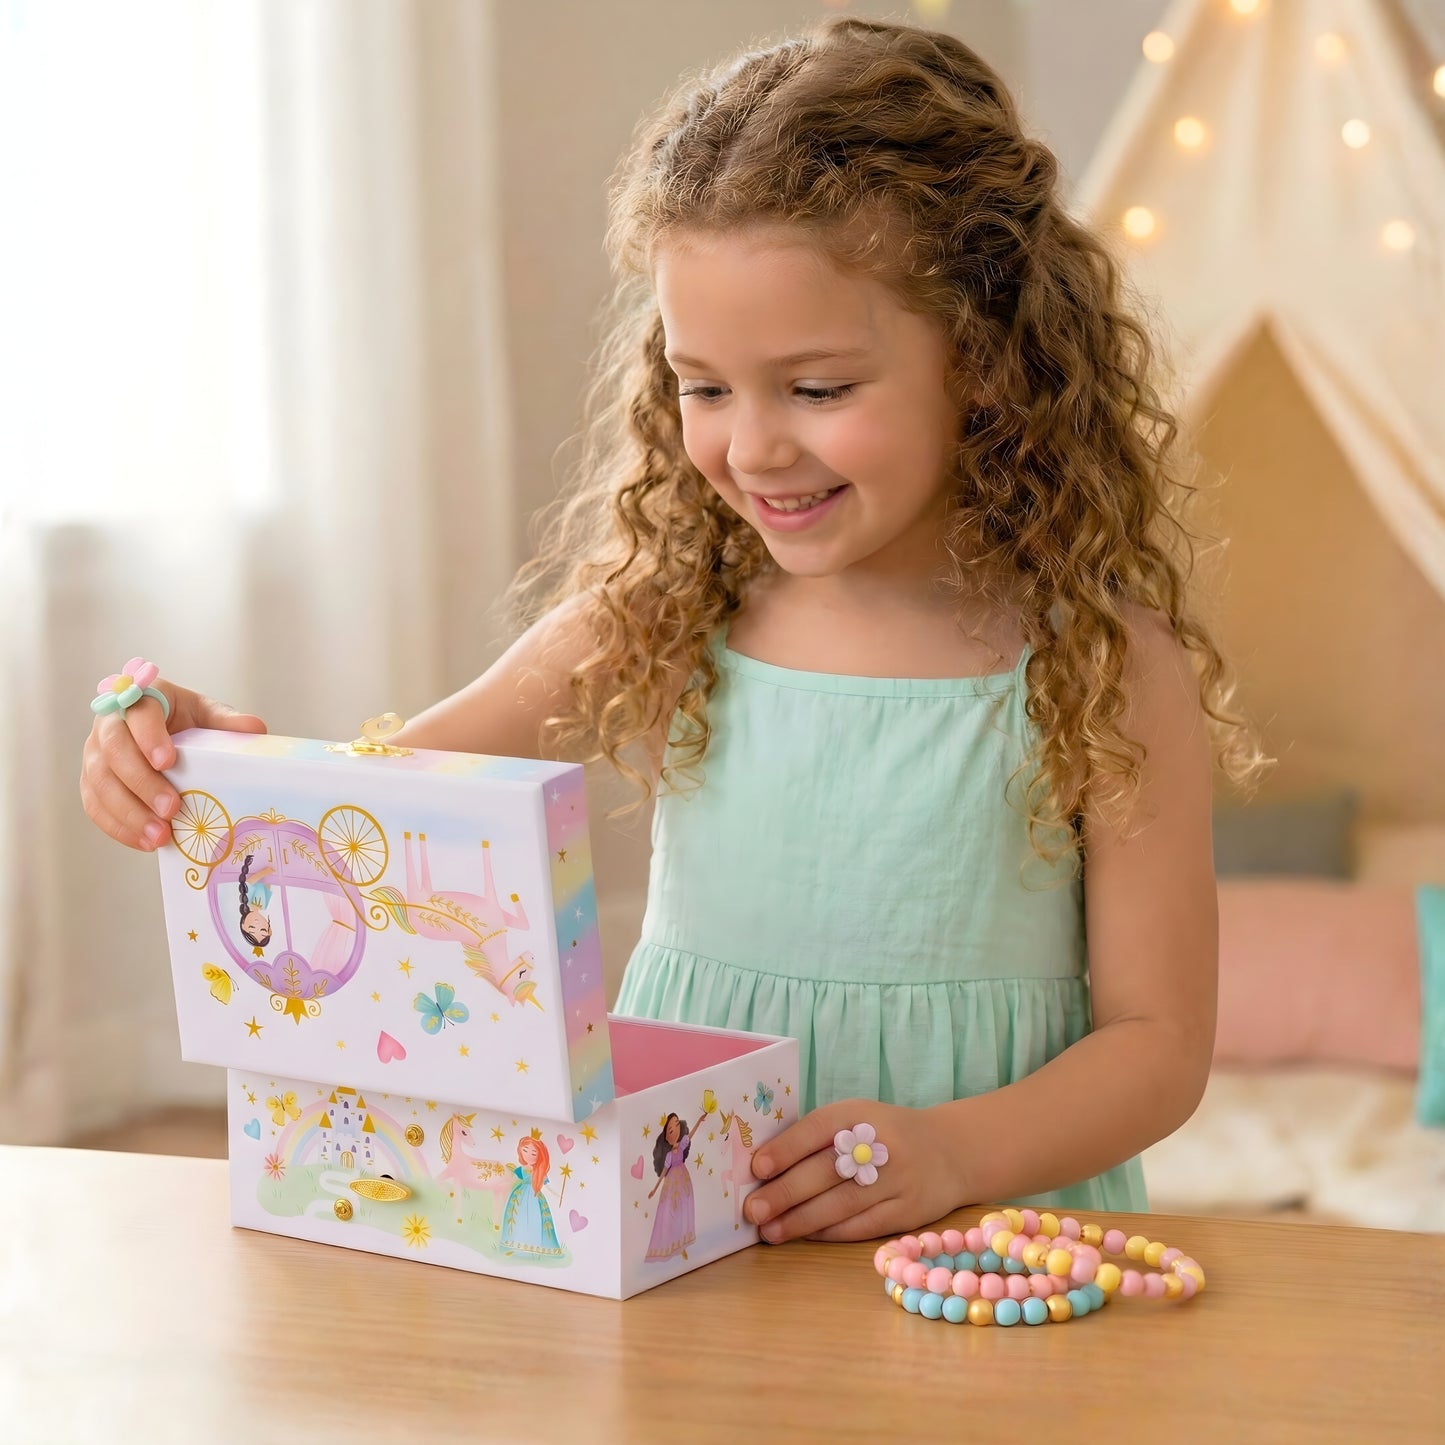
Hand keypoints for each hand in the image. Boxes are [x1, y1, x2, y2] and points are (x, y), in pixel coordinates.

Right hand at [79, 680, 266, 851]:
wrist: (163, 734)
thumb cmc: (185, 720)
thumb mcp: (207, 714)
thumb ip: (226, 721)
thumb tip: (254, 729)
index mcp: (140, 699)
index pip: (138, 712)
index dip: (149, 736)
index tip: (168, 762)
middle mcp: (110, 723)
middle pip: (114, 750)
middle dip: (142, 782)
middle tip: (171, 808)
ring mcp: (95, 752)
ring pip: (99, 782)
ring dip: (129, 813)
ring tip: (160, 836)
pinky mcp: (90, 781)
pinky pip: (95, 806)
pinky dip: (119, 827)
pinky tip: (145, 843)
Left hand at [744, 1100, 961, 1244]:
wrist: (950, 1151)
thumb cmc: (886, 1134)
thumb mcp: (858, 1119)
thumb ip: (819, 1137)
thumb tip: (765, 1165)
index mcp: (861, 1114)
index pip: (819, 1128)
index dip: (788, 1148)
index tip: (757, 1167)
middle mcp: (882, 1145)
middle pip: (827, 1171)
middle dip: (785, 1192)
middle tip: (753, 1209)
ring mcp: (898, 1181)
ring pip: (841, 1204)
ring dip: (800, 1220)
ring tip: (770, 1231)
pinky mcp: (908, 1213)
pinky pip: (861, 1226)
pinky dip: (828, 1232)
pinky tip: (804, 1235)